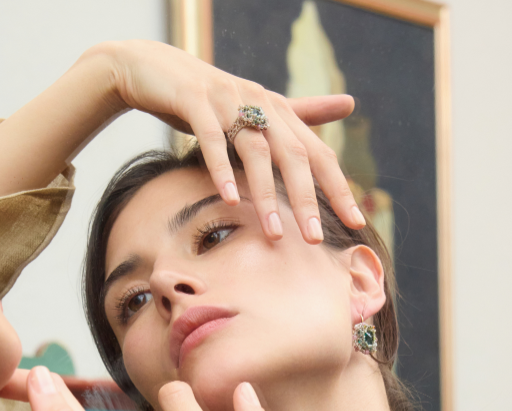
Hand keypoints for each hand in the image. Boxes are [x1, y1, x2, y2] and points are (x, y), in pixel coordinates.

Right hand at [97, 39, 363, 242]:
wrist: (155, 70)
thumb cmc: (210, 98)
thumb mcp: (258, 106)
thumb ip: (303, 112)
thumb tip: (350, 104)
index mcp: (279, 110)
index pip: (318, 153)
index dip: (338, 187)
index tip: (356, 222)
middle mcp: (259, 102)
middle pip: (293, 155)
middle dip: (307, 199)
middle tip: (315, 239)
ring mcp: (227, 100)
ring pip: (255, 151)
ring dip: (266, 195)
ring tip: (273, 234)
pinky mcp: (194, 100)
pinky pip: (211, 139)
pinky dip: (221, 170)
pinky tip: (230, 200)